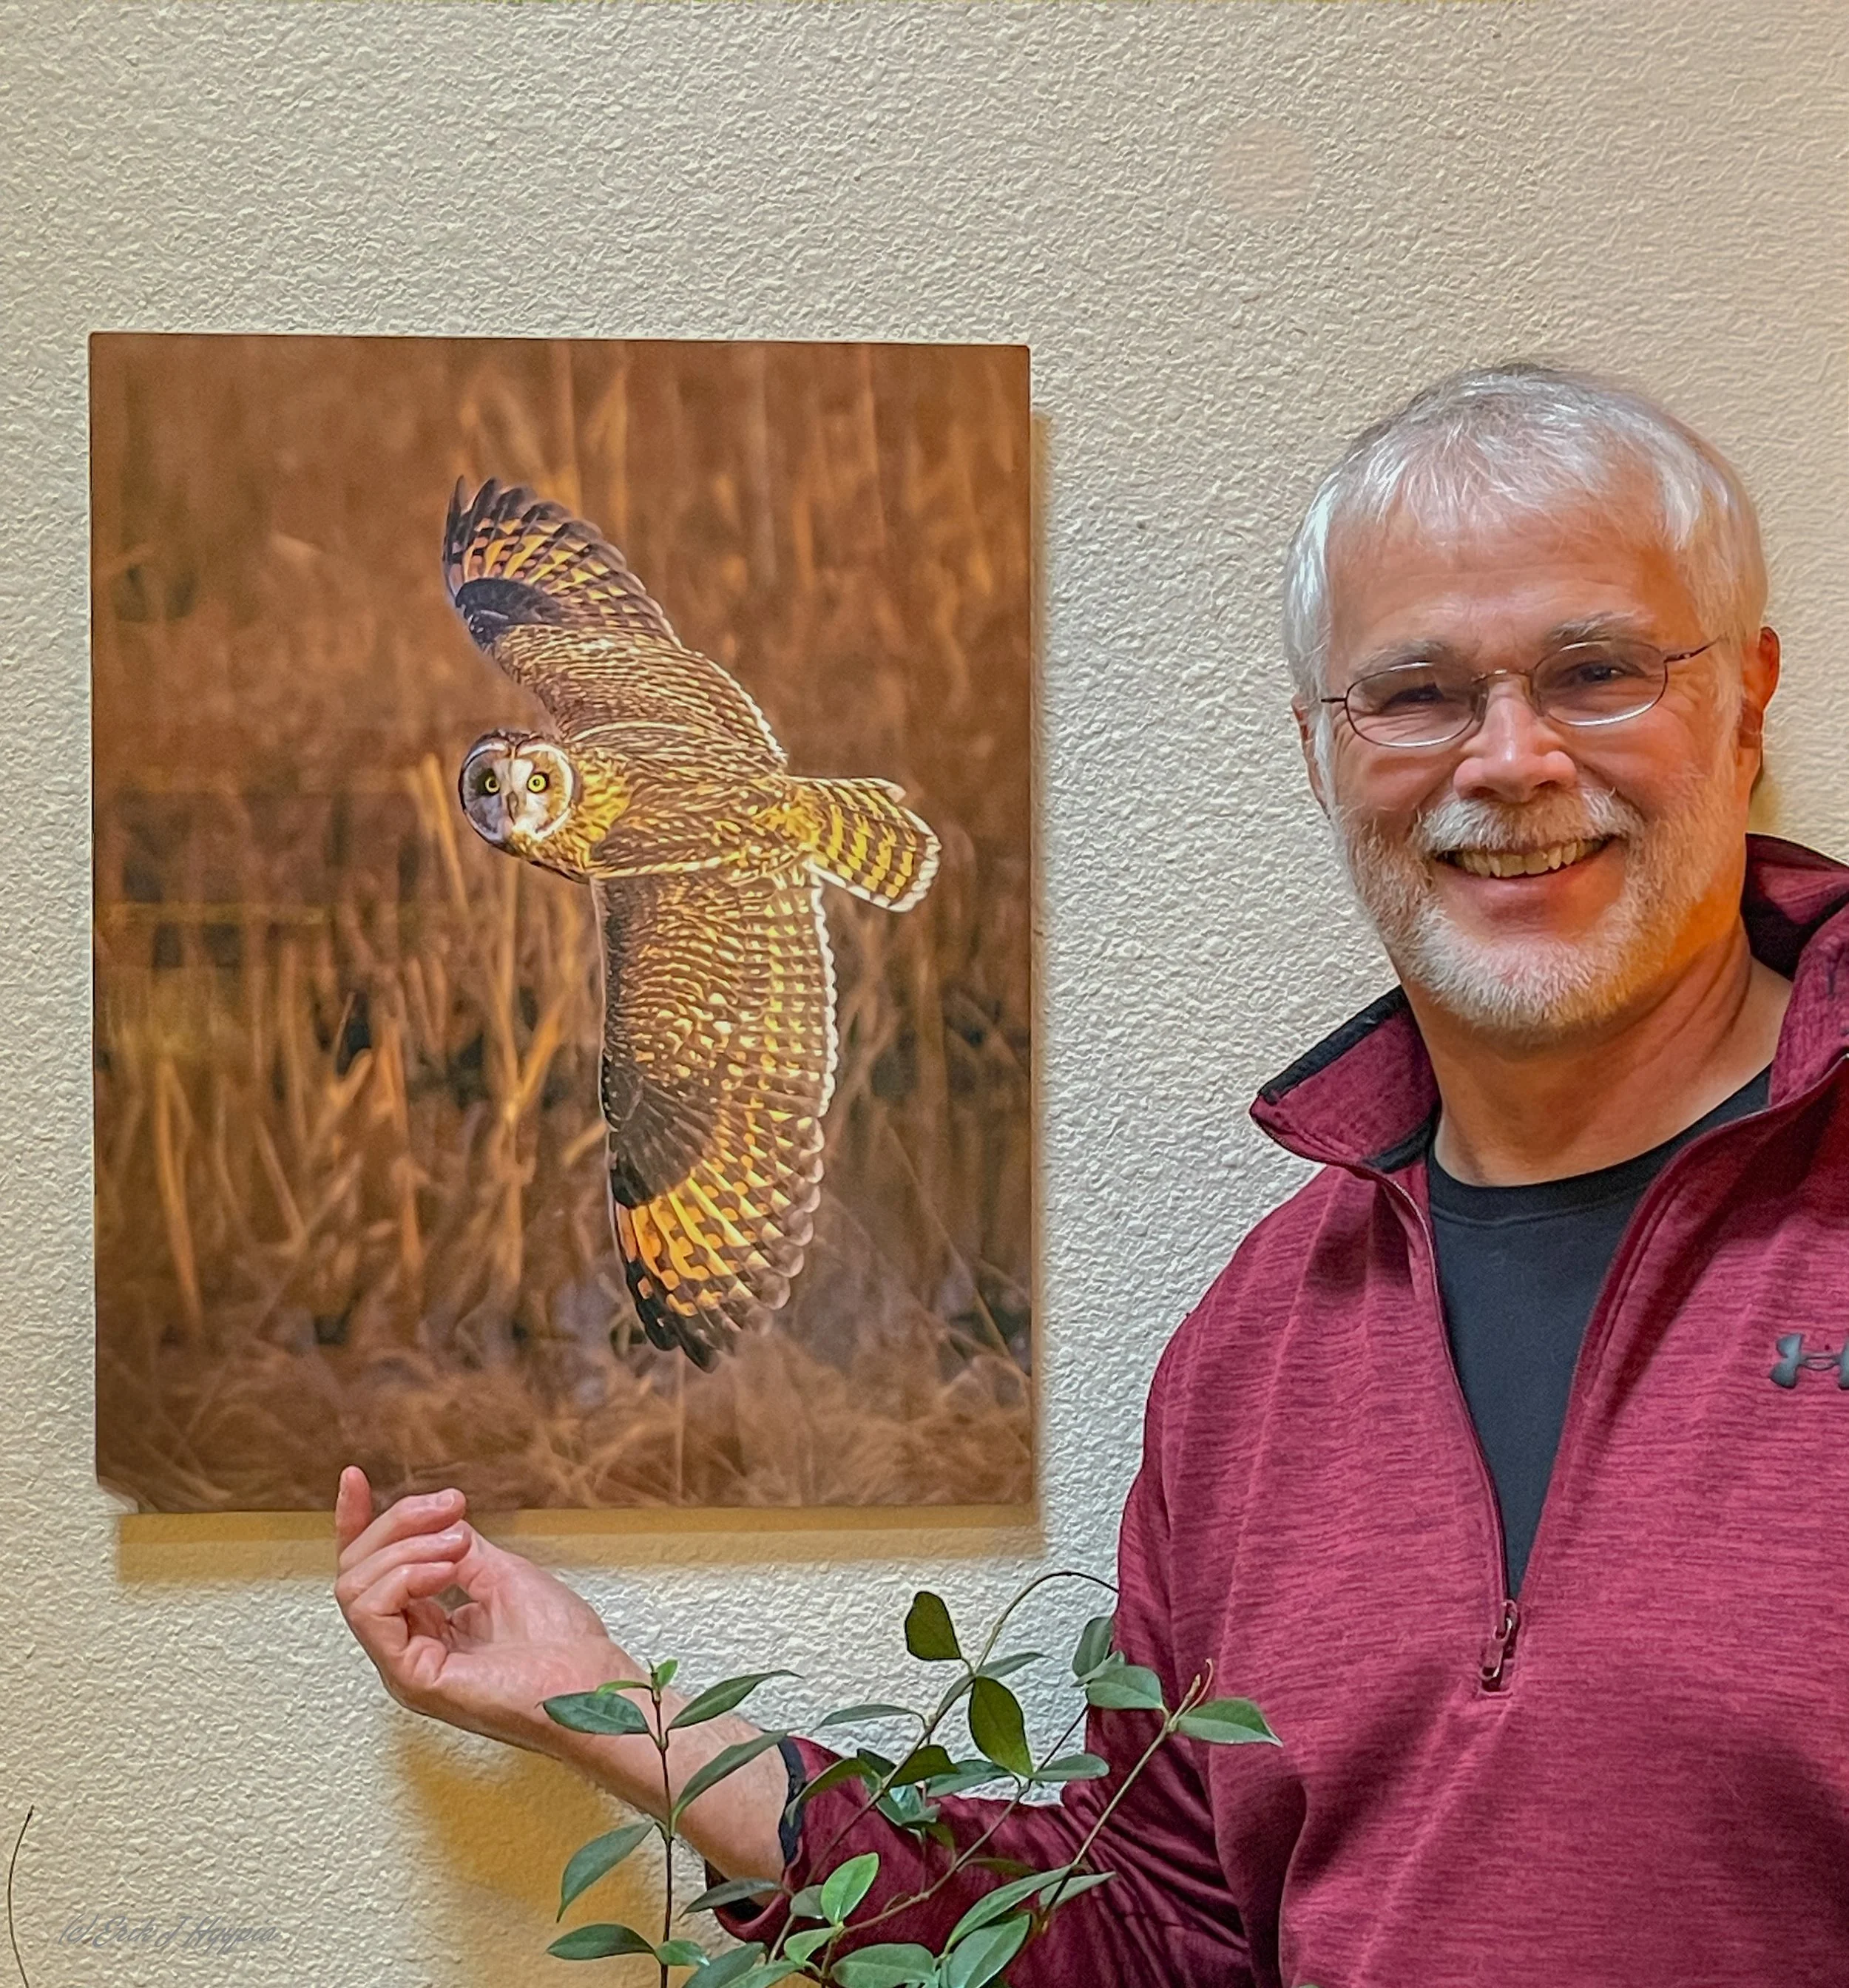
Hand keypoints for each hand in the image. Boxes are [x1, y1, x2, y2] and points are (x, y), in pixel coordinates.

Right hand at [333, 1465, 789, 1877]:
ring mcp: (404, 1667)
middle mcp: (406, 1650)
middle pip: (357, 1572)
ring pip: (356, 1588)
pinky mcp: (412, 1678)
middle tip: (452, 1506)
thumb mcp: (501, 1574)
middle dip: (399, 1523)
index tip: (355, 1477)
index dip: (357, 1522)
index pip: (369, 1574)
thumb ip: (457, 1549)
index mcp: (426, 1632)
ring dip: (406, 1546)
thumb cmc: (564, 1645)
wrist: (593, 1684)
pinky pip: (372, 1614)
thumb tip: (434, 1519)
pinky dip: (403, 1575)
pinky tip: (444, 1568)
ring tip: (459, 1542)